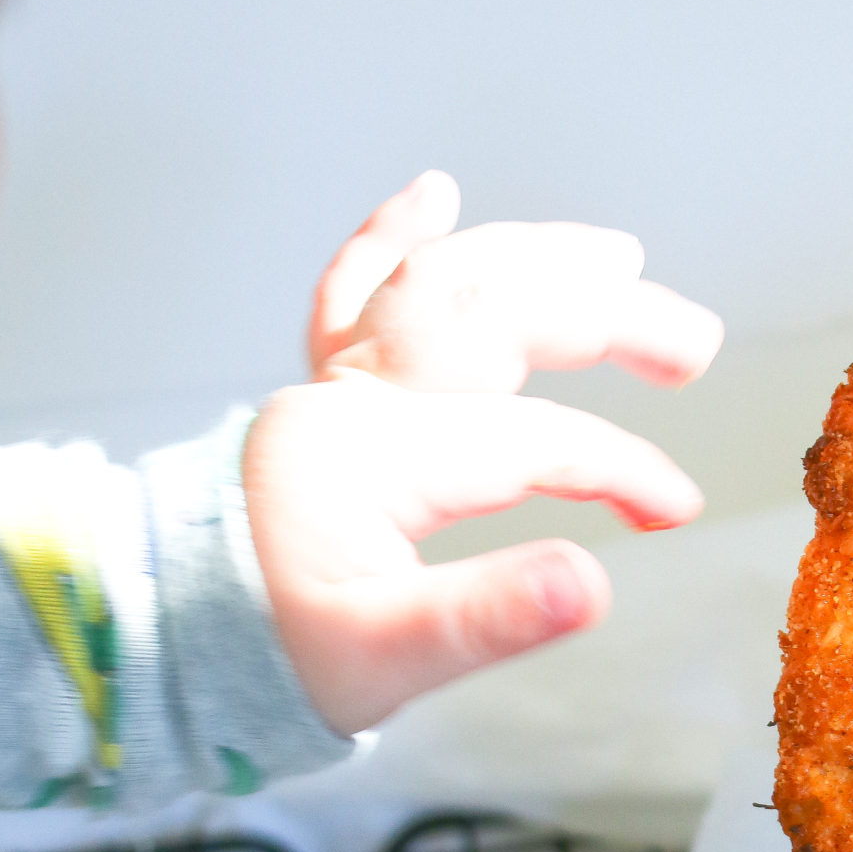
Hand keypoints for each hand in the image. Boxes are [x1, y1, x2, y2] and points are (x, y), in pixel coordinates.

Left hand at [243, 171, 722, 733]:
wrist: (160, 643)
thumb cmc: (267, 654)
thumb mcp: (387, 657)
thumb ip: (491, 616)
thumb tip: (594, 586)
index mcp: (378, 454)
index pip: (532, 439)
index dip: (618, 466)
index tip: (674, 510)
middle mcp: (358, 396)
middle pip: (498, 317)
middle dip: (606, 319)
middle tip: (693, 345)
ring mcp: (337, 386)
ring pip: (443, 282)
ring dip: (534, 260)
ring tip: (617, 259)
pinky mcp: (322, 396)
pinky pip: (355, 291)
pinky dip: (396, 238)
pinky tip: (433, 193)